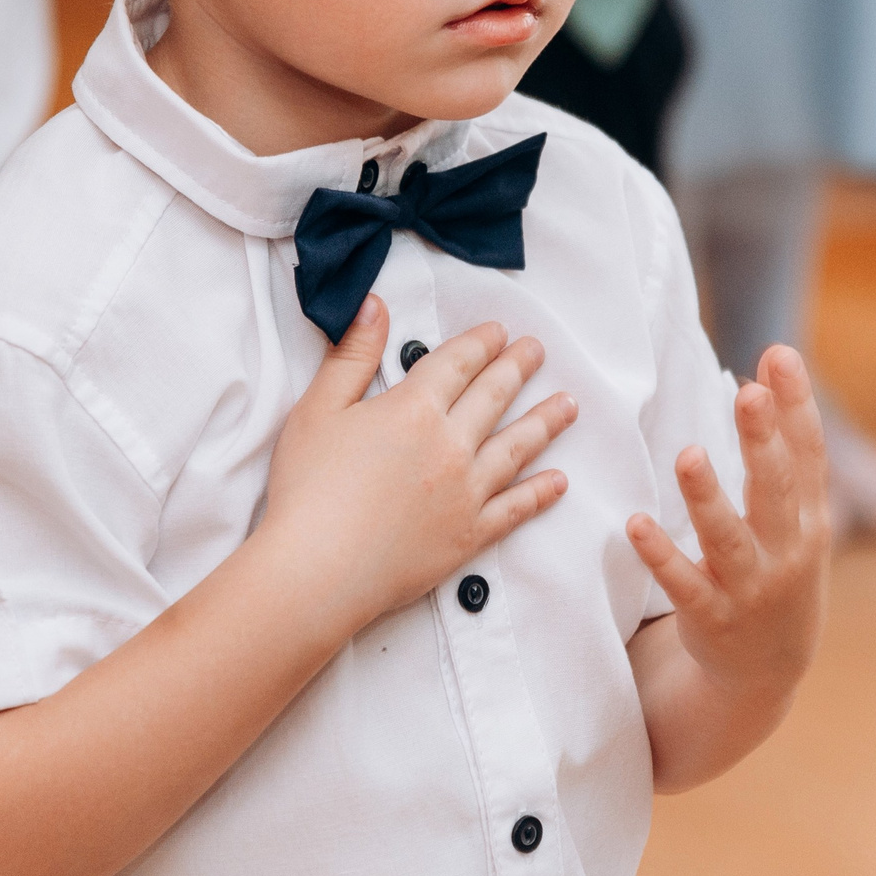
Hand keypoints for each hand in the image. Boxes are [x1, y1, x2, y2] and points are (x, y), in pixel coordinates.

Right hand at [259, 298, 575, 636]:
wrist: (316, 570)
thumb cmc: (307, 490)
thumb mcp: (317, 409)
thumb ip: (351, 355)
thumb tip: (376, 305)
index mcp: (413, 409)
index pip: (457, 364)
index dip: (480, 343)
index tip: (499, 332)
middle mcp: (450, 444)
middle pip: (494, 396)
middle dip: (518, 368)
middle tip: (538, 350)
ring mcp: (465, 491)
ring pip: (517, 447)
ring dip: (545, 422)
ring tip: (568, 405)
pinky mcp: (468, 535)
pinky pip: (514, 509)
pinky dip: (539, 493)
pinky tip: (558, 482)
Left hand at [627, 344, 827, 697]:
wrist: (767, 670)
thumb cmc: (777, 566)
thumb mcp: (798, 515)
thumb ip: (786, 445)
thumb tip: (772, 360)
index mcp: (809, 520)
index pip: (807, 455)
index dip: (796, 405)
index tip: (779, 354)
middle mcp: (786, 552)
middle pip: (775, 491)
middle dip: (763, 442)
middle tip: (748, 394)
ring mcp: (749, 588)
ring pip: (727, 538)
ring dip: (707, 498)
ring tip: (688, 456)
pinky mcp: (710, 618)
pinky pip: (683, 585)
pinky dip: (661, 556)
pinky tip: (636, 526)